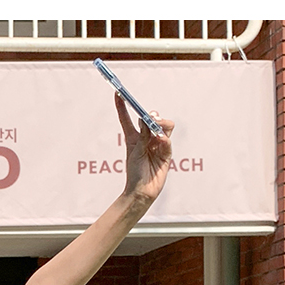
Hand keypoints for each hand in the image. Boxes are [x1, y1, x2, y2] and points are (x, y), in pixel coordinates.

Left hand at [116, 92, 172, 219]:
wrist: (141, 191)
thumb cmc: (134, 173)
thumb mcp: (135, 151)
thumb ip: (142, 135)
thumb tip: (147, 119)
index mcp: (134, 136)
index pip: (127, 118)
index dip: (122, 106)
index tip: (117, 93)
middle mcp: (147, 138)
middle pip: (154, 118)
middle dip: (152, 115)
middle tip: (150, 117)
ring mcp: (158, 145)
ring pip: (165, 126)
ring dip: (161, 123)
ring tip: (156, 126)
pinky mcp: (166, 154)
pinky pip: (168, 141)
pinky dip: (164, 138)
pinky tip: (160, 139)